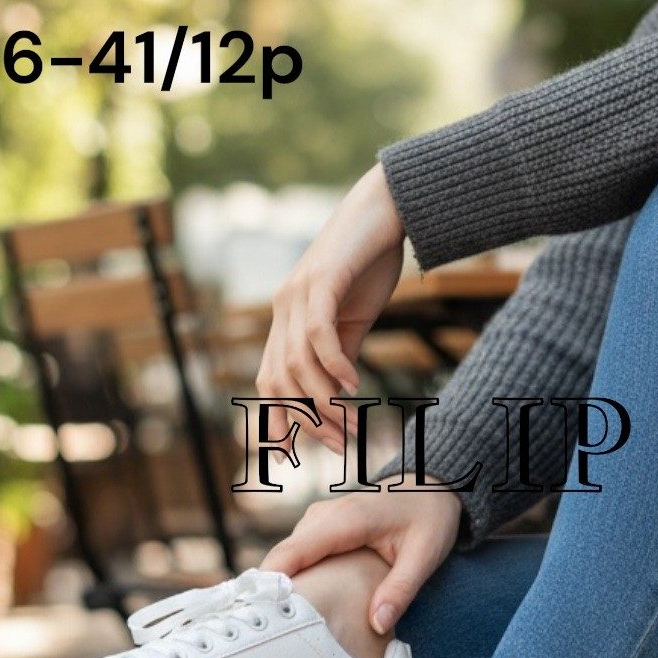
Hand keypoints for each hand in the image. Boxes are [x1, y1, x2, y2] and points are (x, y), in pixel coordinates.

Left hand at [257, 164, 404, 454]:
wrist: (386, 207)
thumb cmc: (371, 263)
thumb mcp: (354, 319)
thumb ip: (339, 356)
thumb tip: (336, 397)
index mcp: (286, 321)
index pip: (271, 382)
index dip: (284, 419)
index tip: (306, 451)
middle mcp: (283, 308)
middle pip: (280, 380)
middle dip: (308, 419)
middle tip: (340, 443)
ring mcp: (298, 293)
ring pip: (297, 363)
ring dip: (323, 399)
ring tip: (350, 421)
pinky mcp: (322, 279)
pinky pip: (319, 333)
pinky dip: (333, 364)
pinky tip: (352, 383)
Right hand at [263, 485, 462, 632]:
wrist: (433, 488)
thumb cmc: (430, 519)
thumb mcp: (425, 556)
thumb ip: (400, 591)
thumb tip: (377, 625)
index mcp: (347, 520)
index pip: (296, 550)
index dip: (272, 579)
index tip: (257, 611)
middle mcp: (325, 515)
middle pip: (283, 555)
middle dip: (270, 588)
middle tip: (264, 629)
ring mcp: (319, 518)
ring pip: (288, 555)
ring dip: (281, 584)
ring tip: (276, 621)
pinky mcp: (320, 526)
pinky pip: (297, 553)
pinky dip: (293, 576)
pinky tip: (297, 603)